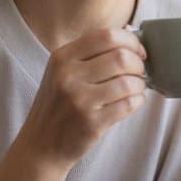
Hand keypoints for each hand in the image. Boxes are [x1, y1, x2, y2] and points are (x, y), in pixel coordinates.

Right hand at [16, 28, 147, 172]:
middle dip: (139, 64)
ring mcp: (79, 100)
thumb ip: (90, 54)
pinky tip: (132, 101)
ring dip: (140, 85)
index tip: (138, 51)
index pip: (107, 36)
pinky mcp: (92, 122)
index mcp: (62, 57)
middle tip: (139, 72)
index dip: (131, 41)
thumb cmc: (57, 106)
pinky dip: (138, 101)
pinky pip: (129, 104)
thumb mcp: (61, 72)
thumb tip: (131, 35)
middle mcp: (68, 76)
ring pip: (128, 82)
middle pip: (121, 57)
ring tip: (136, 88)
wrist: (40, 146)